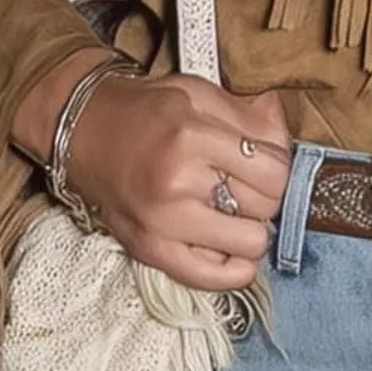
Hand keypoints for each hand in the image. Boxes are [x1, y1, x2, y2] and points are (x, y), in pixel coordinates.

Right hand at [62, 70, 292, 292]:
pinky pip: (213, 278)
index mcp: (191, 137)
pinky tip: (228, 246)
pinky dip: (232, 268)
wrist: (86, 131)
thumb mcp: (199, 92)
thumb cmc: (146, 111)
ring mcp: (162, 224)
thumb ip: (248, 117)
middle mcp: (176, 184)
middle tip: (245, 184)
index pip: (273, 172)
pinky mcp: (150, 252)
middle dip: (265, 195)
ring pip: (249, 245)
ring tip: (232, 211)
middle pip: (264, 207)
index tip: (265, 163)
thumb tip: (286, 145)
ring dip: (249, 229)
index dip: (278, 168)